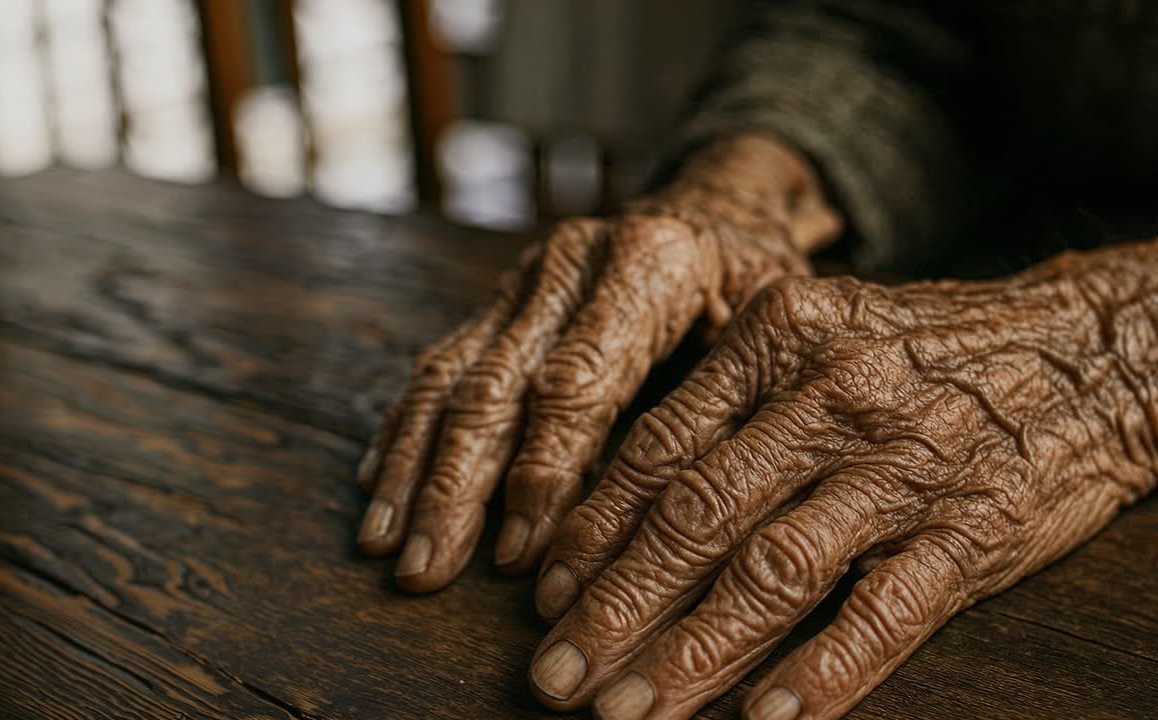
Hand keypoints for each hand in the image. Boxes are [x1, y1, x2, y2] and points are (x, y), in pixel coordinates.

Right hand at [356, 134, 840, 590]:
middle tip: (425, 570)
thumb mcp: (779, 328)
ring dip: (414, 468)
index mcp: (650, 262)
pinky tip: (377, 484)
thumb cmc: (762, 288)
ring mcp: (526, 276)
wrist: (723, 210)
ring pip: (451, 376)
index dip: (544, 472)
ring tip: (385, 547)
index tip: (518, 554)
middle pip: (496, 384)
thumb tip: (679, 528)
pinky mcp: (500, 297)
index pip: (578, 381)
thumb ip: (731, 402)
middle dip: (455, 486)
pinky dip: (403, 427)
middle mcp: (573, 262)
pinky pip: (439, 362)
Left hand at [527, 229, 1157, 718]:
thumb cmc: (930, 353)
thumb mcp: (822, 335)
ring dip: (693, 654)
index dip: (594, 535)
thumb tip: (622, 510)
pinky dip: (823, 673)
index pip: (659, 450)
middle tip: (556, 679)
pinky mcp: (976, 529)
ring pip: (774, 571)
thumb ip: (731, 405)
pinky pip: (885, 612)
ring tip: (630, 714)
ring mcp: (908, 463)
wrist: (1095, 352)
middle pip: (698, 517)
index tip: (547, 600)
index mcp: (779, 335)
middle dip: (616, 609)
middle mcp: (834, 393)